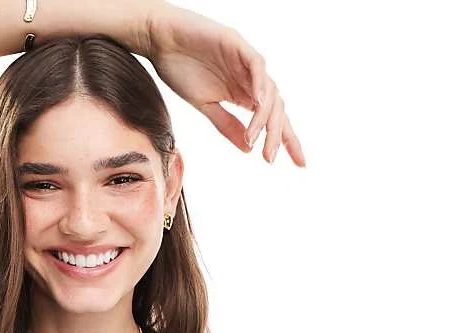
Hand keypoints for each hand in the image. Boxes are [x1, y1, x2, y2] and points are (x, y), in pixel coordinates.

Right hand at [144, 3, 305, 165]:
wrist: (159, 39)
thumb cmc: (180, 69)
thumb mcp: (205, 106)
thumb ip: (227, 125)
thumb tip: (248, 149)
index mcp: (244, 94)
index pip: (273, 119)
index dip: (288, 140)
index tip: (300, 164)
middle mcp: (250, 79)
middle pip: (276, 109)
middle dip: (278, 136)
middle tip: (269, 159)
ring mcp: (245, 61)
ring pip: (269, 91)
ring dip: (264, 118)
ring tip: (254, 139)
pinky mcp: (236, 44)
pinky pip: (256, 65)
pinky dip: (260, 85)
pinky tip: (258, 104)